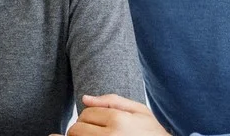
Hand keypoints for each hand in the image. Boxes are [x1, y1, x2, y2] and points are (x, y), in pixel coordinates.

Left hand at [51, 94, 168, 135]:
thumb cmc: (152, 133)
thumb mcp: (140, 111)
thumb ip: (111, 101)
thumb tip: (84, 98)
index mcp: (119, 120)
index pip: (86, 114)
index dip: (89, 117)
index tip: (99, 122)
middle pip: (77, 129)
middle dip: (81, 128)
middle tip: (95, 131)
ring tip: (95, 135)